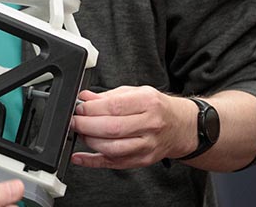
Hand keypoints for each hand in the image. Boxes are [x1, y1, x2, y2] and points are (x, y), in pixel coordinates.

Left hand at [69, 86, 197, 168]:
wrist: (181, 126)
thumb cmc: (157, 108)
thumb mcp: (136, 92)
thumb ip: (108, 96)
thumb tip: (84, 98)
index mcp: (147, 102)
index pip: (114, 107)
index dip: (91, 109)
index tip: (78, 108)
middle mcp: (150, 125)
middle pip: (112, 129)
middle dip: (86, 125)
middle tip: (74, 121)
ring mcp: (147, 145)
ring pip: (113, 149)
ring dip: (90, 142)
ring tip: (80, 133)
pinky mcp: (143, 160)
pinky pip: (114, 164)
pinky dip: (93, 162)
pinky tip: (80, 157)